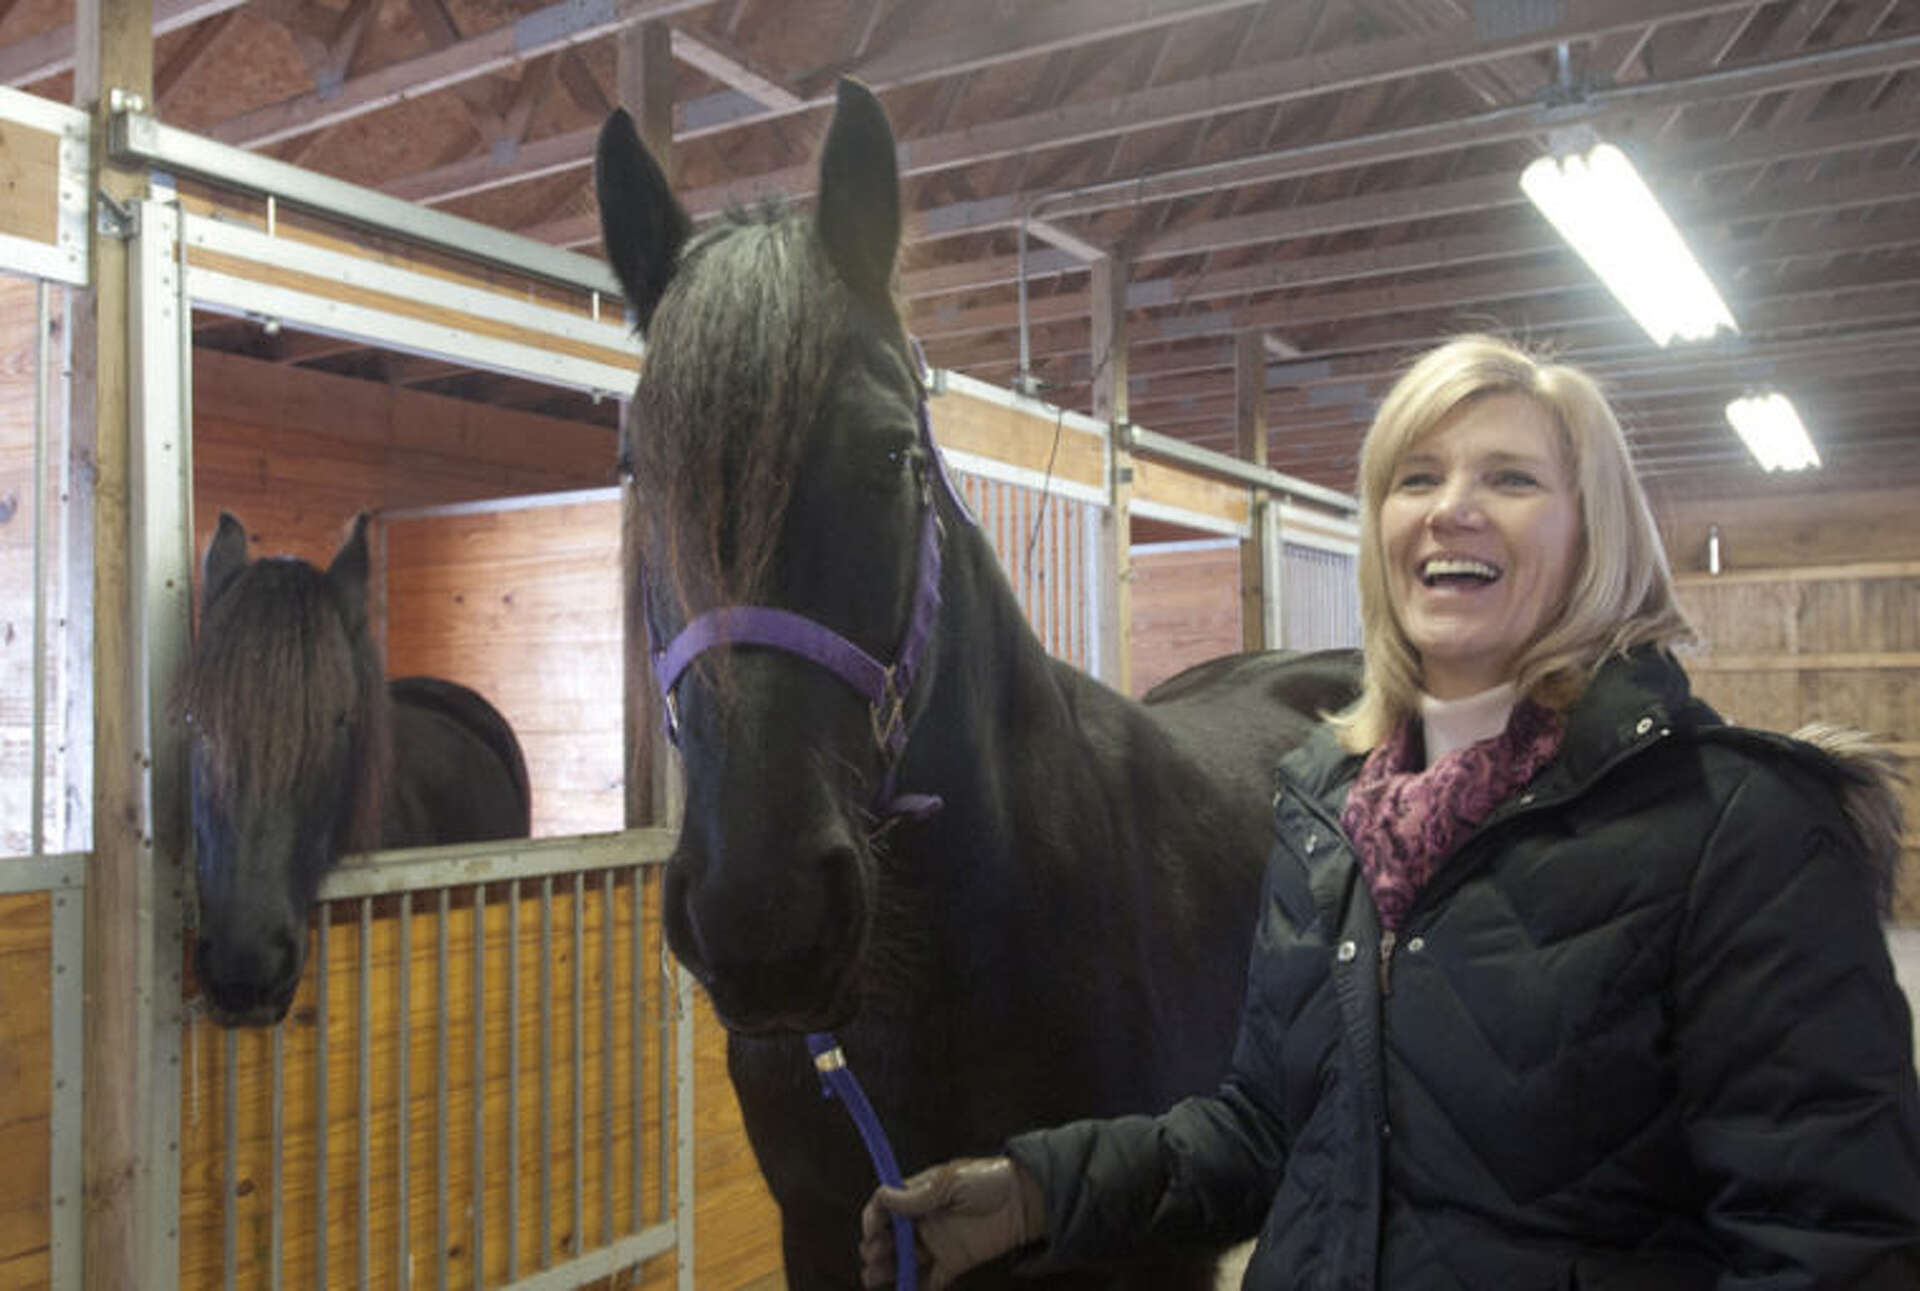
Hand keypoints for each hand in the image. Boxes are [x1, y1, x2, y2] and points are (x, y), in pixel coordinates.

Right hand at [859, 1156, 1045, 1288]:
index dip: (874, 1218)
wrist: (1025, 1201)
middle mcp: (924, 1219)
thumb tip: (882, 1196)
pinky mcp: (953, 1262)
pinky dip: (915, 1287)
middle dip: (876, 1246)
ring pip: (904, 1259)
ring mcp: (938, 1242)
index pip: (886, 1206)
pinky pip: (930, 1279)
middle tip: (874, 1254)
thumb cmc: (989, 1180)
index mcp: (920, 1194)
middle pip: (890, 1236)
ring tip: (873, 1278)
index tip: (872, 1230)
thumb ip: (917, 1196)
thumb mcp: (950, 1182)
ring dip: (887, 1269)